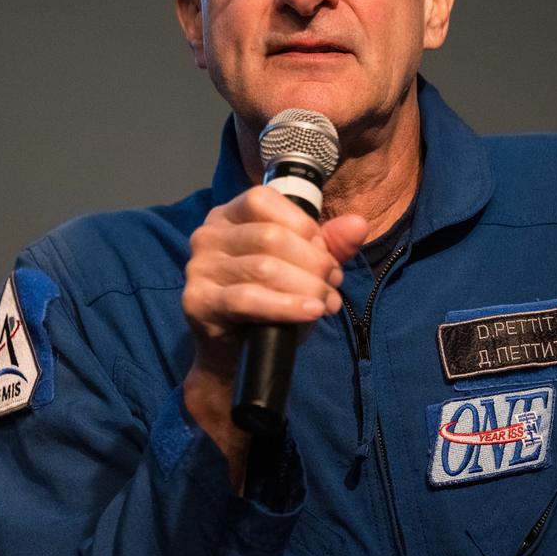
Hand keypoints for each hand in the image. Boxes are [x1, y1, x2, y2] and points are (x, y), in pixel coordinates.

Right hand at [180, 185, 365, 476]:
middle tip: (332, 283)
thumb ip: (330, 244)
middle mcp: (207, 235)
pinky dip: (286, 306)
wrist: (236, 354)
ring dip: (306, 286)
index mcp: (228, 215)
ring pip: (264, 268)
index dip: (303, 225)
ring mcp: (199, 268)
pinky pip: (248, 300)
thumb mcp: (303, 267)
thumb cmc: (269, 301)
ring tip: (325, 302)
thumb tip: (358, 225)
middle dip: (313, 262)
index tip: (325, 252)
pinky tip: (310, 311)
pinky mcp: (198, 302)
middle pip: (270, 237)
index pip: (265, 201)